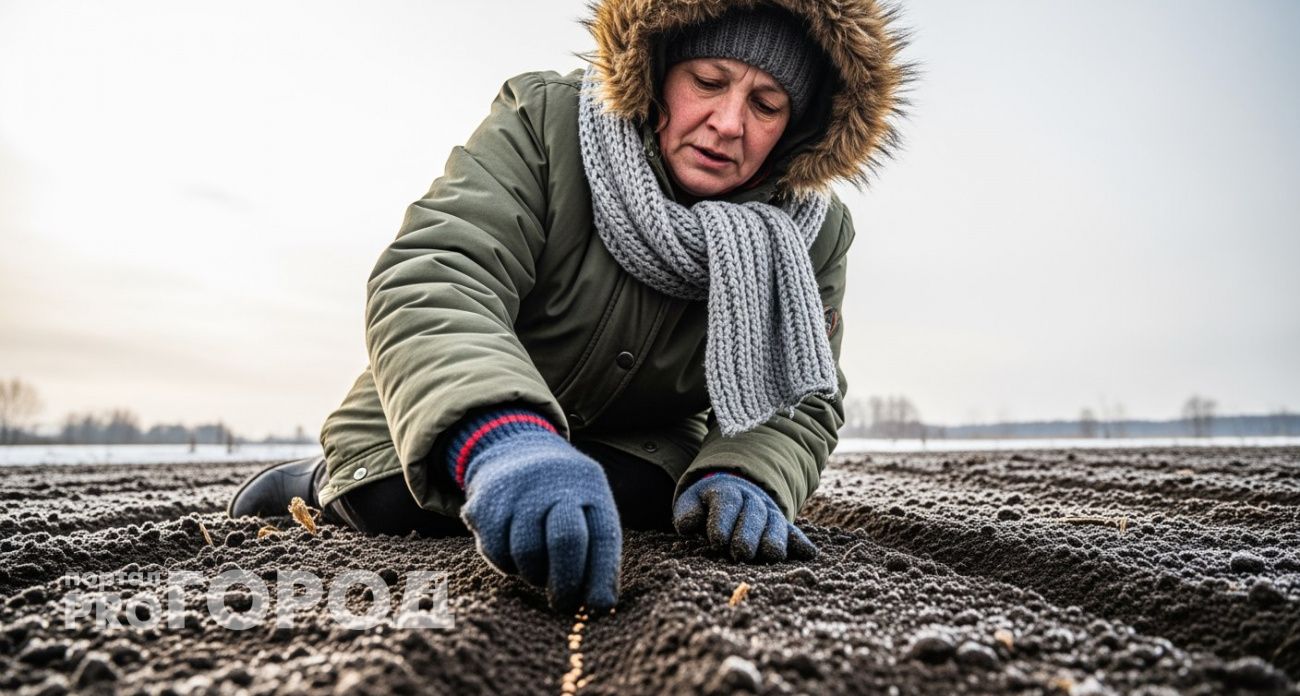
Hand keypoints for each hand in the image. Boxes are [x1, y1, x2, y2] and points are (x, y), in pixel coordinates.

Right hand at [454, 418, 621, 612]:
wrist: (513, 453)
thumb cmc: (562, 499)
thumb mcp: (587, 509)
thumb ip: (596, 551)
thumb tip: (599, 606)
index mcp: (590, 485)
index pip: (602, 536)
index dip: (602, 576)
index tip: (598, 607)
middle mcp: (555, 481)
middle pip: (565, 540)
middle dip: (566, 582)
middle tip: (563, 603)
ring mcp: (518, 490)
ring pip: (527, 553)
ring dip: (535, 574)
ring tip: (539, 568)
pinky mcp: (485, 503)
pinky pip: (497, 553)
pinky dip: (508, 564)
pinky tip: (514, 552)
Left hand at [672, 471, 817, 561]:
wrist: (733, 489)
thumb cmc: (706, 505)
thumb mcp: (692, 502)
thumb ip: (688, 512)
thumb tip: (685, 525)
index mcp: (727, 492)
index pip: (726, 502)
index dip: (722, 520)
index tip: (717, 541)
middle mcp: (752, 500)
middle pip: (753, 514)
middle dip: (748, 534)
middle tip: (741, 553)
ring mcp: (769, 513)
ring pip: (774, 523)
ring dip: (774, 539)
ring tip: (773, 555)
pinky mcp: (782, 527)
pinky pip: (793, 533)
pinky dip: (801, 542)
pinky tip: (809, 553)